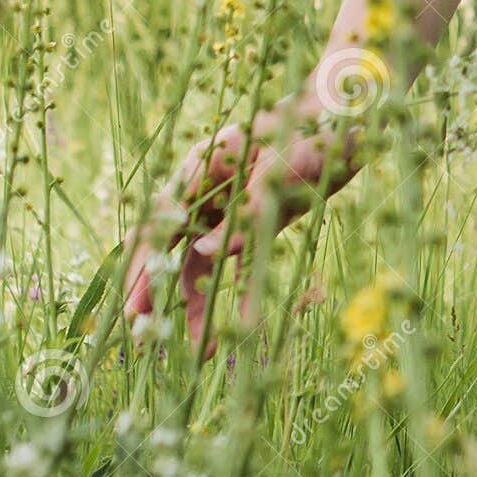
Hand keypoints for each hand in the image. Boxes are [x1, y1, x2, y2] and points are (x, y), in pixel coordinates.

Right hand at [123, 103, 355, 351]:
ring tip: (200, 350)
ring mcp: (227, 209)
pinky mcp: (251, 225)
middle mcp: (206, 190)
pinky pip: (238, 266)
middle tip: (141, 334)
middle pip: (170, 245)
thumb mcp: (276, 174)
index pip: (160, 221)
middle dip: (156, 289)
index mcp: (201, 167)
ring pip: (200, 263)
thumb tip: (202, 252)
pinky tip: (242, 328)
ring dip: (198, 303)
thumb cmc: (306, 136)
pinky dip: (238, 295)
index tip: (134, 302)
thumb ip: (242, 214)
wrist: (342, 126)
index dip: (145, 264)